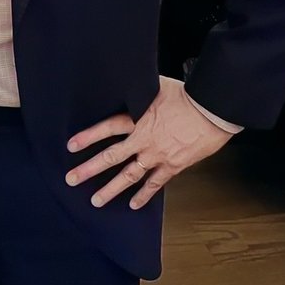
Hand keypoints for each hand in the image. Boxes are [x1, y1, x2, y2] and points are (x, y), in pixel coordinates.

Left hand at [65, 76, 233, 209]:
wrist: (212, 111)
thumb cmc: (188, 96)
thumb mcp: (158, 85)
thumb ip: (140, 90)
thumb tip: (130, 80)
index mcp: (138, 118)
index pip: (107, 128)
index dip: (88, 137)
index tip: (71, 146)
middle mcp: (143, 140)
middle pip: (111, 157)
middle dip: (89, 169)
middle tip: (72, 179)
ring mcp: (157, 155)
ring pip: (129, 176)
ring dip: (111, 190)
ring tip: (96, 201)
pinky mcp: (173, 166)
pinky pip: (155, 184)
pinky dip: (144, 196)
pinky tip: (133, 204)